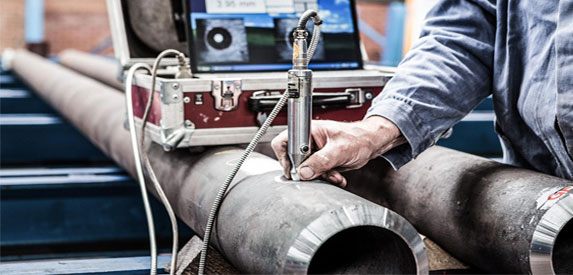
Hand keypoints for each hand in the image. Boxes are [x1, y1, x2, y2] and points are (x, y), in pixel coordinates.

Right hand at [271, 116, 404, 186]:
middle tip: (319, 173)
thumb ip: (321, 161)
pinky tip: (336, 175)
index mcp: (308, 130)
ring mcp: (314, 151)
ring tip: (334, 174)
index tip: (296, 169)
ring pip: (305, 169)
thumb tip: (304, 172)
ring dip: (319, 176)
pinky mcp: (320, 161)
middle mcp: (308, 141)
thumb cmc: (359, 137)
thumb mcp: (339, 150)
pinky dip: (326, 177)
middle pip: (293, 160)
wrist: (371, 143)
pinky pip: (316, 173)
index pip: (284, 142)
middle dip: (308, 171)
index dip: (286, 157)